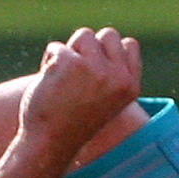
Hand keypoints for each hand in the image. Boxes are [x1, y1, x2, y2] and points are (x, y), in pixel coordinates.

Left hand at [21, 28, 142, 150]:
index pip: (129, 44)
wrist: (49, 143)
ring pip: (83, 35)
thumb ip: (112, 74)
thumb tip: (105, 39)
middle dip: (90, 46)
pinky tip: (49, 83)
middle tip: (77, 73)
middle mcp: (118, 76)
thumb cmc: (73, 122)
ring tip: (63, 77)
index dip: (109, 50)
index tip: (95, 69)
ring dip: (69, 51)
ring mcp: (95, 68)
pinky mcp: (69, 63)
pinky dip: (48, 61)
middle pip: (108, 34)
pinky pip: (56, 47)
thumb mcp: (106, 100)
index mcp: (130, 86)